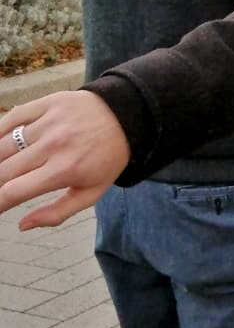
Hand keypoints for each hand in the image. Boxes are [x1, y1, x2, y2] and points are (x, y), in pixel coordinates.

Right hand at [0, 92, 131, 227]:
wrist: (127, 116)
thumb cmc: (107, 159)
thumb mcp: (92, 193)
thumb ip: (56, 213)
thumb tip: (22, 225)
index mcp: (65, 170)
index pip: (13, 191)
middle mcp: (54, 144)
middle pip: (3, 170)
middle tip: (1, 187)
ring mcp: (50, 121)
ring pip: (3, 144)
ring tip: (2, 168)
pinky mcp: (49, 102)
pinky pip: (12, 116)